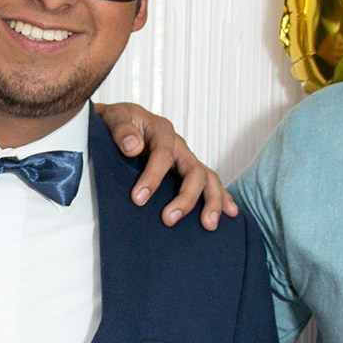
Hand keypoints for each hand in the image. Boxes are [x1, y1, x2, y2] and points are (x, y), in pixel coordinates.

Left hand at [96, 102, 238, 229]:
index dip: (152, 177)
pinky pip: (209, 182)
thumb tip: (133, 147)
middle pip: (193, 170)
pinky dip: (221, 196)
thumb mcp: (113, 118)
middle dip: (185, 197)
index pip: (163, 154)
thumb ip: (121, 130)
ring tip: (209, 224)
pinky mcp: (186, 170)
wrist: (115, 124)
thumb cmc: (115, 123)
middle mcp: (178, 144)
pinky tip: (229, 213)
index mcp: (160, 130)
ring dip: (211, 201)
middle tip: (169, 219)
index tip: (139, 198)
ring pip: (207, 178)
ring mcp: (185, 158)